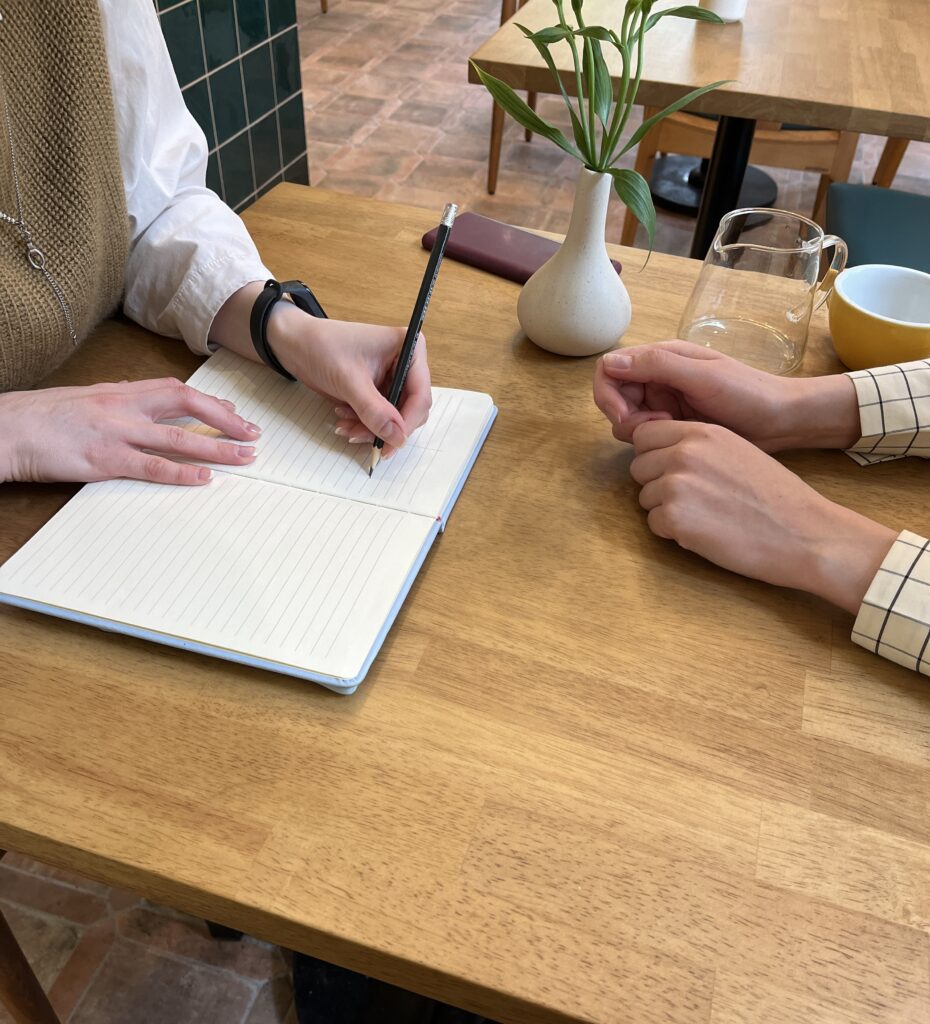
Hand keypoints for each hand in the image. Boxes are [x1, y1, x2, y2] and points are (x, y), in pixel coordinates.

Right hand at [0, 378, 260, 484]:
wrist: (4, 429)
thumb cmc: (41, 417)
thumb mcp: (86, 398)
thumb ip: (118, 400)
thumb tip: (142, 400)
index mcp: (119, 391)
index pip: (176, 390)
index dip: (210, 402)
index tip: (234, 413)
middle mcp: (123, 406)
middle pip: (187, 405)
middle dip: (225, 419)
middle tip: (252, 434)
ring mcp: (116, 432)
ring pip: (179, 437)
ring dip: (217, 447)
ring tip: (245, 457)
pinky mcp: (104, 460)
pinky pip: (152, 466)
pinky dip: (182, 472)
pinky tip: (205, 477)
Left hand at [209, 283, 430, 458]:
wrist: (294, 343)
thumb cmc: (322, 346)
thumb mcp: (349, 380)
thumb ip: (375, 410)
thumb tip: (397, 437)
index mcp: (409, 347)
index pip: (420, 394)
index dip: (407, 422)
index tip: (391, 443)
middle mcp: (406, 362)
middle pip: (410, 409)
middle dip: (385, 426)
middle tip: (359, 437)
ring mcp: (392, 377)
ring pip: (394, 418)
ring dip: (370, 428)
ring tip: (344, 426)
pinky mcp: (378, 389)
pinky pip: (379, 417)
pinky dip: (362, 423)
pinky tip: (343, 416)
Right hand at [594, 340, 860, 451]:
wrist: (783, 420)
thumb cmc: (748, 393)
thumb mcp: (702, 376)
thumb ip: (657, 366)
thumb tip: (610, 362)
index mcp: (662, 357)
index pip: (610, 369)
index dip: (608, 395)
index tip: (626, 416)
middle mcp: (658, 377)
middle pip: (615, 396)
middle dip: (625, 416)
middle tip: (656, 427)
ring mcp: (666, 401)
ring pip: (628, 418)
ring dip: (640, 430)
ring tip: (672, 432)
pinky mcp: (674, 423)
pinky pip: (646, 433)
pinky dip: (652, 440)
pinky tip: (678, 440)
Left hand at [630, 420, 895, 613]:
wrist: (804, 534)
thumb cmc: (775, 497)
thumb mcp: (736, 451)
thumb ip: (698, 447)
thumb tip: (663, 451)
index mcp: (701, 433)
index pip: (644, 435)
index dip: (654, 455)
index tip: (672, 470)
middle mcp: (683, 453)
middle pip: (639, 467)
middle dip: (657, 484)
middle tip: (694, 500)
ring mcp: (676, 485)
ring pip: (645, 497)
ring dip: (666, 510)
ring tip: (705, 516)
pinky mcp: (674, 518)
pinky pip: (654, 525)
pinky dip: (674, 533)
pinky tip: (706, 532)